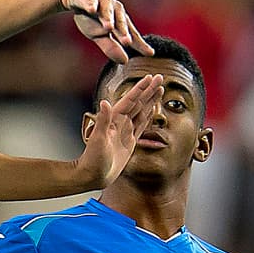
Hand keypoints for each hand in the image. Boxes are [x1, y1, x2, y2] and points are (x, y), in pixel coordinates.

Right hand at [58, 0, 152, 64]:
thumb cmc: (91, 17)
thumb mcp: (99, 35)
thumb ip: (111, 47)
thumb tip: (125, 61)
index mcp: (120, 21)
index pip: (131, 34)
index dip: (139, 44)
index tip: (150, 53)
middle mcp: (115, 10)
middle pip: (120, 22)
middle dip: (123, 31)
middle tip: (127, 42)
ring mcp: (102, 2)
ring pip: (106, 10)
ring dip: (108, 18)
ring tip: (108, 27)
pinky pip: (89, 0)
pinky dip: (90, 4)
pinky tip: (91, 9)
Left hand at [75, 73, 160, 187]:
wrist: (93, 175)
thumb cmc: (93, 159)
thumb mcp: (98, 139)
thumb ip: (103, 121)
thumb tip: (105, 102)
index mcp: (114, 119)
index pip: (130, 100)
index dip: (141, 88)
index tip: (150, 77)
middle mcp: (120, 122)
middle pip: (139, 102)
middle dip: (149, 90)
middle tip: (160, 77)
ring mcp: (125, 131)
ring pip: (142, 111)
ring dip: (151, 100)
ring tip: (160, 89)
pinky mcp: (130, 141)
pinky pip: (141, 125)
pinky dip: (148, 116)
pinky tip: (152, 109)